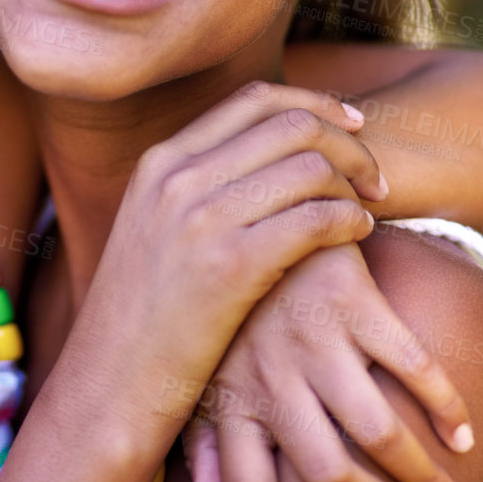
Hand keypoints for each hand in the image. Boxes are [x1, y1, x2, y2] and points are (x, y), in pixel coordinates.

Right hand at [47, 83, 387, 479]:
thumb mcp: (154, 229)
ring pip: (310, 166)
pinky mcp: (230, 266)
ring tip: (367, 212)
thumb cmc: (143, 316)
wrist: (108, 381)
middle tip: (373, 178)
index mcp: (161, 161)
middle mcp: (178, 177)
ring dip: (355, 184)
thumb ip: (198, 186)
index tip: (352, 126)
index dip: (316, 104)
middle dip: (348, 143)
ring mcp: (201, 218)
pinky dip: (350, 220)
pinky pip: (315, 218)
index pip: (254, 100)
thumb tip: (268, 159)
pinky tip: (358, 237)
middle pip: (291, 123)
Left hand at [180, 243, 472, 481]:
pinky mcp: (353, 299)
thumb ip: (205, 432)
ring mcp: (311, 336)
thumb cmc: (232, 305)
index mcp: (228, 395)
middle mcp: (267, 372)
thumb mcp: (205, 362)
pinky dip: (447, 406)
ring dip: (421, 474)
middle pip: (327, 472)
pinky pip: (412, 365)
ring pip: (378, 430)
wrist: (253, 207)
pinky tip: (463, 435)